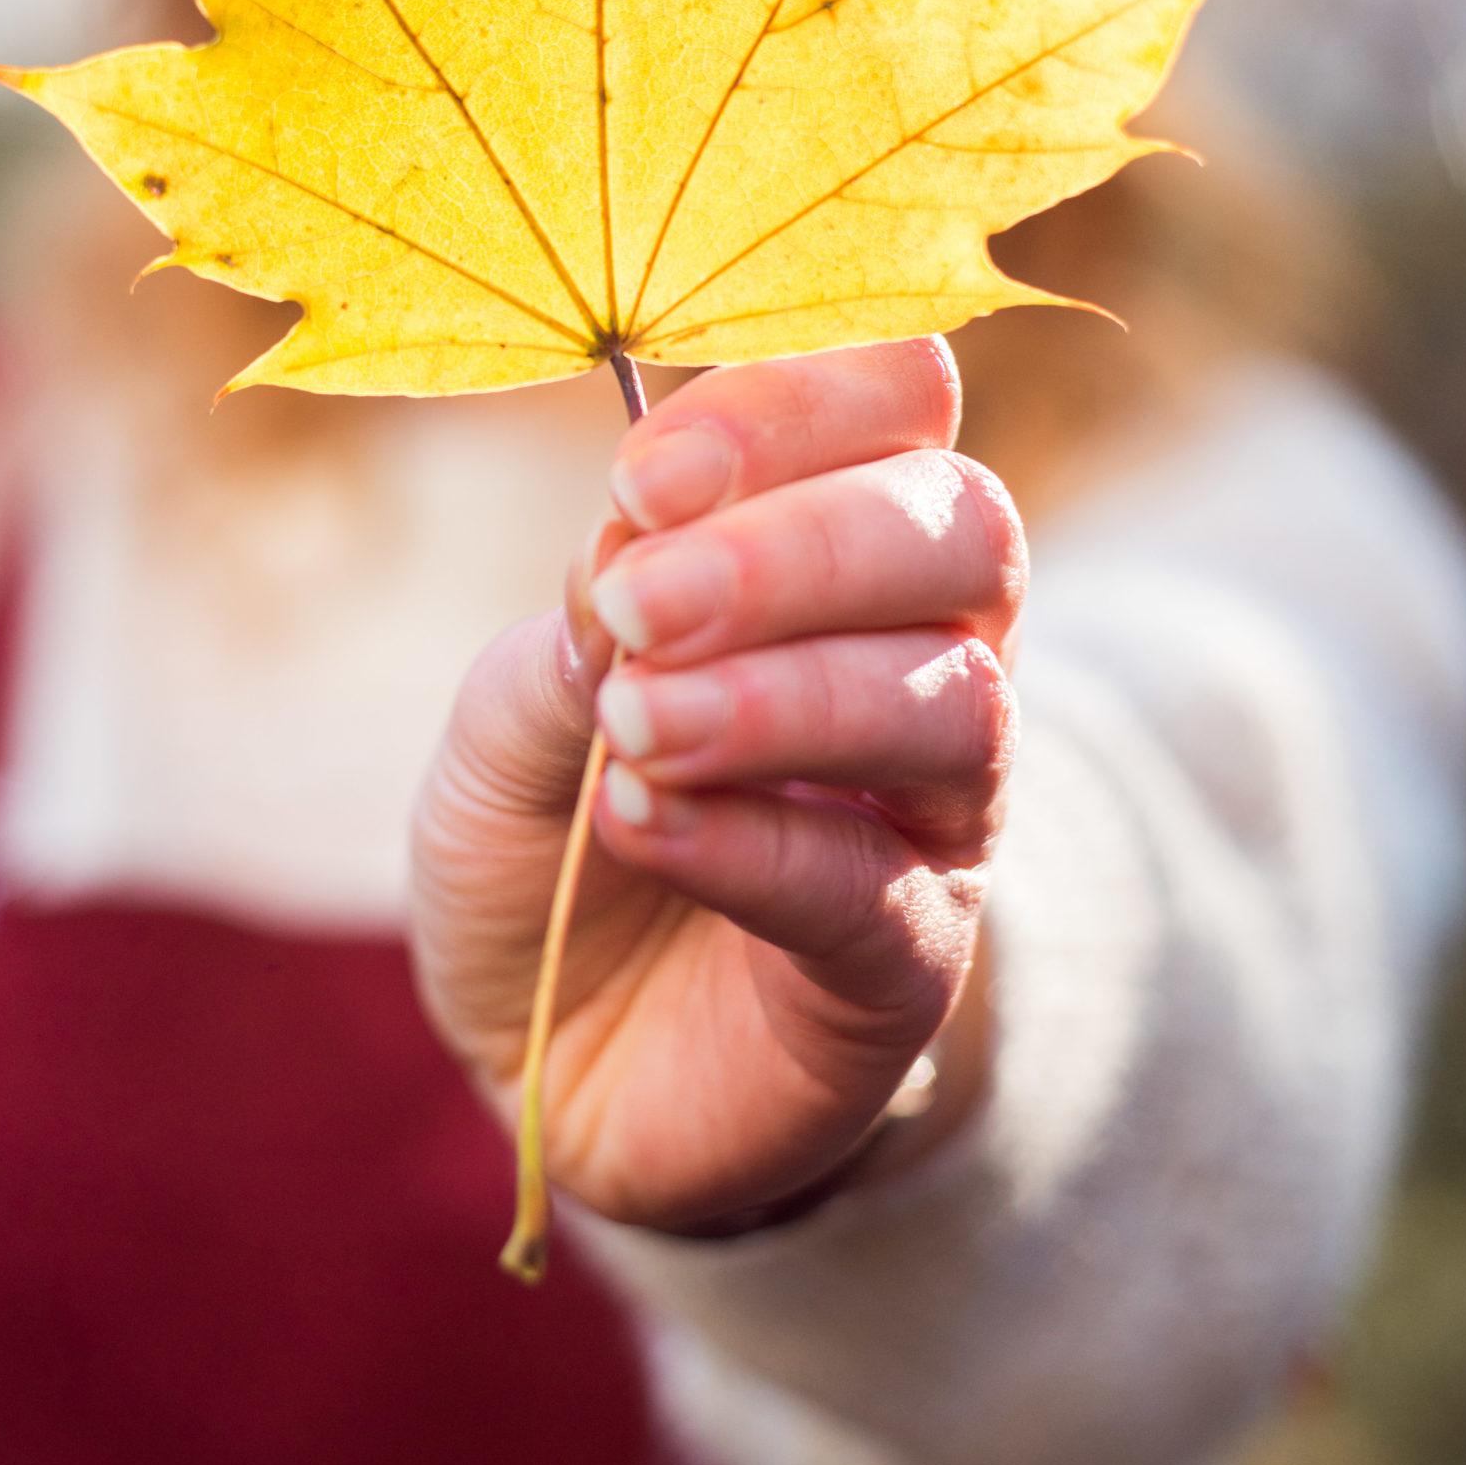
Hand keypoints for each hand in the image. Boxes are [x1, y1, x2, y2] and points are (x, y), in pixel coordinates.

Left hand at [410, 339, 1021, 1231]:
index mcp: (836, 547)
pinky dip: (751, 843)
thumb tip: (625, 555)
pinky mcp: (903, 968)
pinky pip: (872, 888)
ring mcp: (932, 818)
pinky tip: (641, 822)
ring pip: (950, 707)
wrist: (544, 1059)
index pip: (901, 405)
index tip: (644, 475)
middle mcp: (922, 656)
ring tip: (631, 725)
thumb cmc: (542, 841)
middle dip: (793, 549)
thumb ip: (565, 636)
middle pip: (963, 535)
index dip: (795, 405)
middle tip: (637, 604)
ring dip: (777, 697)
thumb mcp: (501, 719)